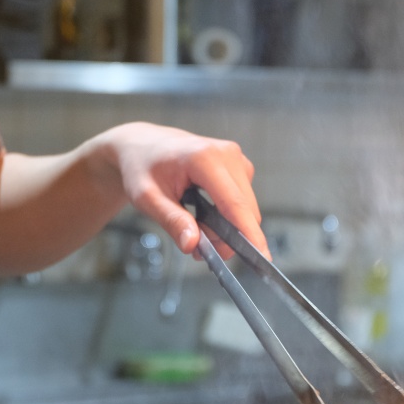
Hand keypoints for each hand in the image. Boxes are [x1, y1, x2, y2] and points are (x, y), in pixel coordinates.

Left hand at [92, 122, 269, 259]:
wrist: (142, 145)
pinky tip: (205, 217)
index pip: (234, 203)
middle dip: (228, 237)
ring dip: (227, 228)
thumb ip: (171, 221)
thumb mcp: (146, 197)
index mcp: (204, 158)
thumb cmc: (142, 167)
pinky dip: (228, 216)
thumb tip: (192, 244)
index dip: (249, 233)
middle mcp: (226, 154)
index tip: (261, 258)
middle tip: (198, 249)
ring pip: (246, 208)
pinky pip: (242, 200)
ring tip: (195, 230)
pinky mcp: (238, 165)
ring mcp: (235, 158)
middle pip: (245, 210)